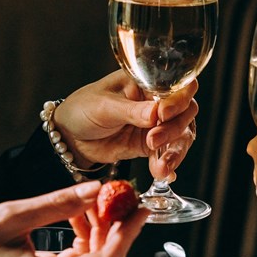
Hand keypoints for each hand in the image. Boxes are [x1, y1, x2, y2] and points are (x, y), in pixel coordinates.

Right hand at [0, 181, 148, 256]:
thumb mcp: (10, 215)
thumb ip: (57, 204)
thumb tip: (94, 189)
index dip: (128, 234)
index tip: (140, 208)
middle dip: (118, 229)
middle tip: (122, 197)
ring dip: (99, 231)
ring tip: (94, 199)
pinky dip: (83, 237)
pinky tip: (77, 214)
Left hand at [53, 70, 198, 179]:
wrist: (70, 137)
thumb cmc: (83, 109)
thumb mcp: (104, 106)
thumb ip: (131, 111)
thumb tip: (157, 114)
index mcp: (147, 82)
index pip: (177, 86)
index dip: (178, 99)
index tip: (163, 114)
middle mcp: (157, 102)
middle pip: (186, 112)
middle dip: (175, 129)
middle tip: (153, 141)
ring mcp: (156, 125)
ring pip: (181, 135)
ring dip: (175, 151)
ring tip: (161, 167)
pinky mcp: (151, 146)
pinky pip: (167, 154)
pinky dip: (168, 165)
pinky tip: (164, 174)